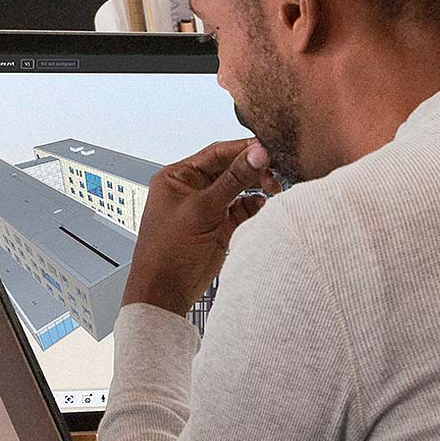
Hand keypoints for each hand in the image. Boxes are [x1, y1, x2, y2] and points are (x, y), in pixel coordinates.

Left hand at [123, 138, 281, 315]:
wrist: (165, 292)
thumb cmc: (167, 251)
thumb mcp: (202, 210)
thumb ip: (233, 180)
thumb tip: (257, 154)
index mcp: (177, 177)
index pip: (215, 153)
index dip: (243, 149)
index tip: (268, 149)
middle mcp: (191, 188)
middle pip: (229, 168)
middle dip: (252, 168)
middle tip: (274, 171)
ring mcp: (206, 207)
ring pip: (237, 187)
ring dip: (255, 186)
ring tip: (273, 187)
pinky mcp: (219, 226)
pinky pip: (241, 208)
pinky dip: (253, 205)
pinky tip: (262, 204)